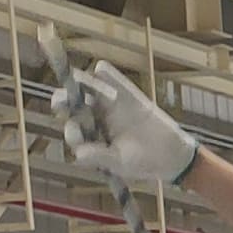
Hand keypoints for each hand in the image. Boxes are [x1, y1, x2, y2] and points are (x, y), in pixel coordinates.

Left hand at [55, 59, 197, 190]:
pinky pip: (111, 78)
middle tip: (61, 102)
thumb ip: (99, 157)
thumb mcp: (120, 163)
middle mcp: (93, 117)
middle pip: (71, 103)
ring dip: (78, 83)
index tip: (76, 129)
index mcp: (89, 136)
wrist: (172, 153)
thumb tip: (78, 154)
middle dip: (62, 101)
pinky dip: (105, 73)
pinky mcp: (124, 92)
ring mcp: (107, 102)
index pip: (73, 129)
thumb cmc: (143, 163)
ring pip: (85, 87)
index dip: (72, 129)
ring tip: (76, 81)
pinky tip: (100, 70)